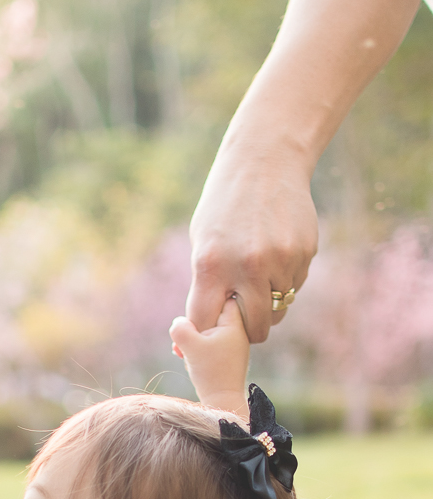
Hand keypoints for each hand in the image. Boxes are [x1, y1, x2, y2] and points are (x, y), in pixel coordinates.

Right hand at [169, 297, 248, 419]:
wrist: (222, 401)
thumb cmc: (210, 372)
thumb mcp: (190, 346)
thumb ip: (180, 327)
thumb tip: (179, 322)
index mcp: (234, 324)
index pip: (225, 298)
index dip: (207, 303)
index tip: (195, 316)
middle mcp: (238, 332)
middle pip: (213, 315)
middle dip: (194, 325)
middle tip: (184, 340)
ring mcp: (234, 345)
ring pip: (209, 331)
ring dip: (193, 339)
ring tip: (183, 352)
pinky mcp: (227, 357)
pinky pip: (210, 343)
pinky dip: (198, 348)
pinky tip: (188, 358)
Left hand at [186, 141, 316, 342]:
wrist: (265, 162)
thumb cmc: (224, 207)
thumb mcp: (202, 242)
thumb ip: (203, 286)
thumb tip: (193, 337)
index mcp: (211, 265)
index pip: (206, 324)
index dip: (207, 330)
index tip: (210, 328)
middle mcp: (248, 266)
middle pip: (254, 329)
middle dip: (247, 331)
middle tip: (243, 319)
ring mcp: (281, 260)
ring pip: (278, 310)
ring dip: (268, 303)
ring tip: (258, 275)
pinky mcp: (305, 253)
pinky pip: (294, 286)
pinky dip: (285, 281)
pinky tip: (276, 253)